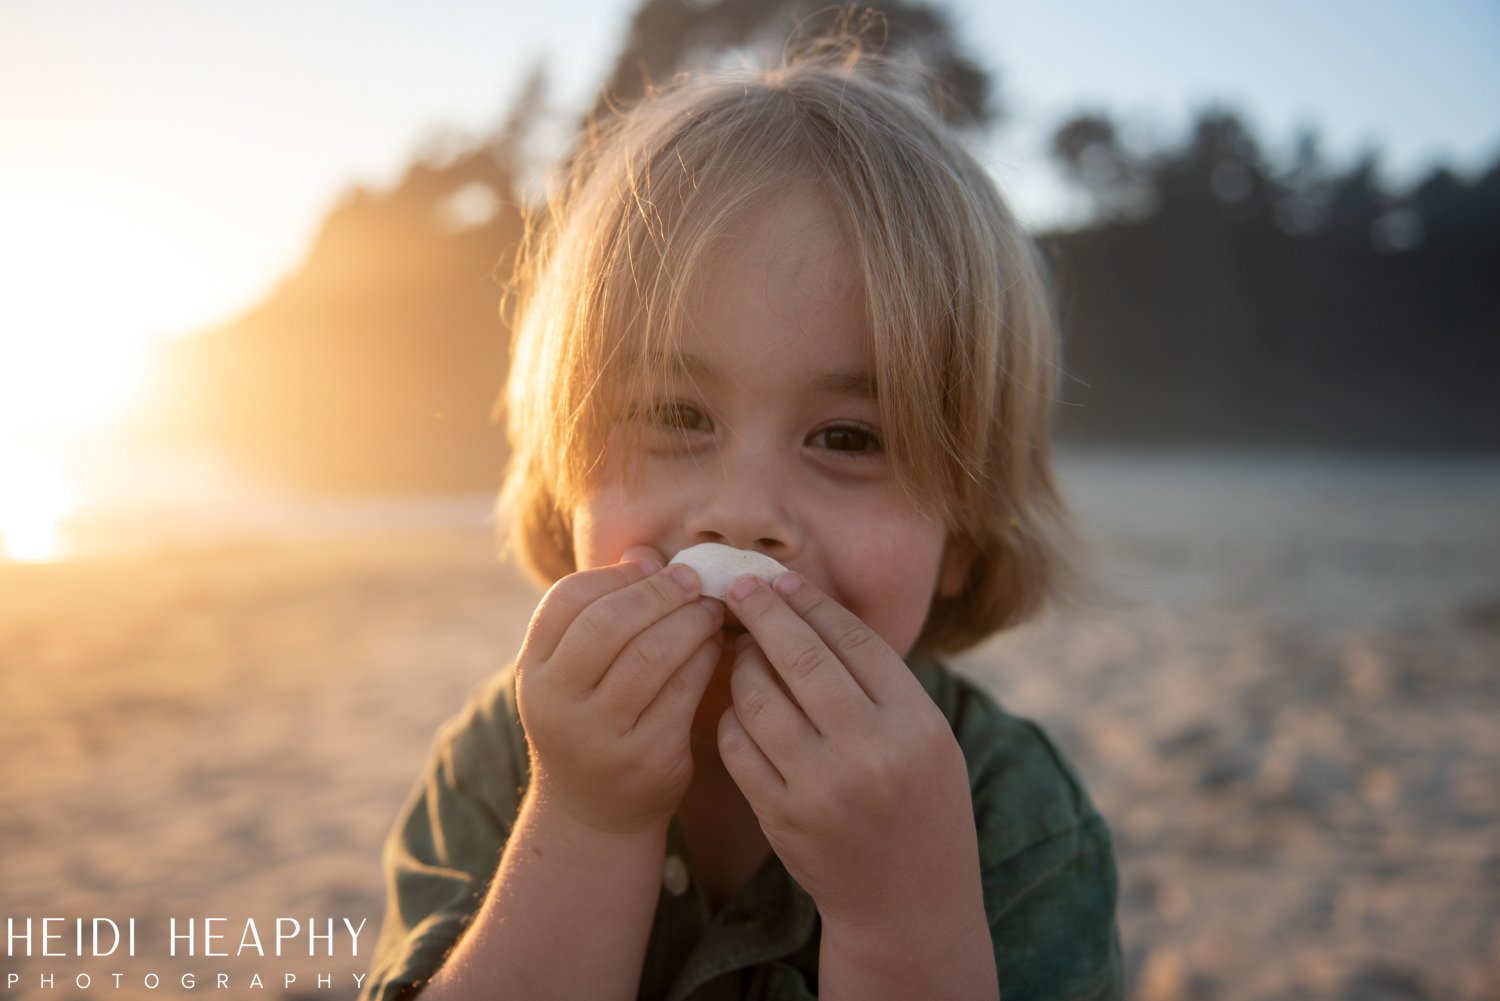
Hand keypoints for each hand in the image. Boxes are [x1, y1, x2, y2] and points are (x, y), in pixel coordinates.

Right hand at [515, 547, 723, 837]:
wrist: (593, 814)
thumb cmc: (591, 722)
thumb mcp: (576, 672)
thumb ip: (604, 611)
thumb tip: (644, 552)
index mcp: (535, 671)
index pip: (566, 600)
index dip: (615, 575)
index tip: (653, 566)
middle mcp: (558, 703)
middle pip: (609, 623)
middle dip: (659, 593)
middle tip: (694, 579)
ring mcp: (599, 734)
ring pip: (651, 655)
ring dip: (690, 621)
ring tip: (711, 608)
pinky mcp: (645, 757)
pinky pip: (683, 691)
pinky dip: (704, 659)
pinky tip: (717, 646)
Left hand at [718, 573, 987, 951]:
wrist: (908, 904)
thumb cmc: (921, 806)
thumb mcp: (928, 739)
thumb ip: (882, 682)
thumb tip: (813, 610)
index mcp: (916, 726)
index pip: (854, 641)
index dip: (812, 602)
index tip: (782, 579)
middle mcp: (871, 753)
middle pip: (802, 658)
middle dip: (764, 614)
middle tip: (740, 587)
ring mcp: (821, 788)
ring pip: (759, 698)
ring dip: (741, 663)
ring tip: (740, 649)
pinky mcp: (781, 816)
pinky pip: (737, 745)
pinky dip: (731, 715)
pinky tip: (737, 704)